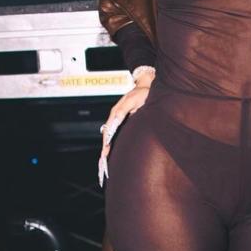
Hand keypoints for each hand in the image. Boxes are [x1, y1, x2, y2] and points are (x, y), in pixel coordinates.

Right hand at [98, 71, 154, 186]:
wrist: (148, 86)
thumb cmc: (143, 93)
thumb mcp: (133, 100)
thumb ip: (123, 110)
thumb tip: (114, 121)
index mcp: (116, 112)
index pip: (108, 131)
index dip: (106, 143)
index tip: (104, 153)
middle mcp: (116, 117)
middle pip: (107, 136)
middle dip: (105, 150)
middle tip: (103, 164)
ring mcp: (120, 120)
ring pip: (110, 137)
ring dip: (108, 149)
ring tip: (105, 163)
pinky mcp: (125, 122)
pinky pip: (116, 135)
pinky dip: (113, 145)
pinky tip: (113, 153)